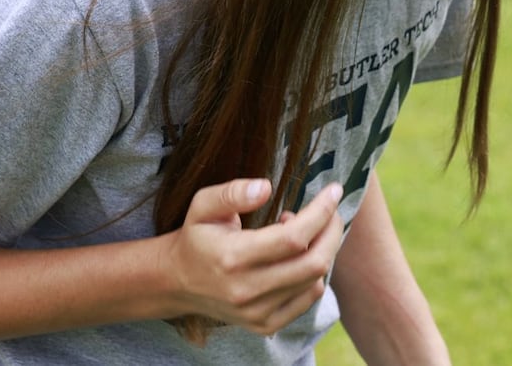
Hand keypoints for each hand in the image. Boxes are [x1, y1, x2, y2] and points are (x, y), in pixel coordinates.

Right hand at [163, 178, 344, 337]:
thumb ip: (232, 192)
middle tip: (329, 210)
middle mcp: (245, 291)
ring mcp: (256, 312)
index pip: (293, 237)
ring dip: (321, 248)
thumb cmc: (197, 236)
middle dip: (332, 230)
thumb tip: (266, 188)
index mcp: (231, 258)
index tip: (334, 190)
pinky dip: (314, 273)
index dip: (321, 212)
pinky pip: (309, 297)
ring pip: (315, 279)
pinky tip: (296, 256)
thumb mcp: (203, 205)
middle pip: (313, 262)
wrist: (177, 282)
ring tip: (301, 230)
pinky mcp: (265, 325)